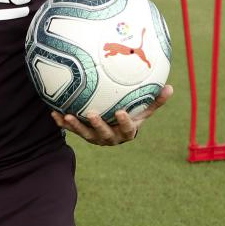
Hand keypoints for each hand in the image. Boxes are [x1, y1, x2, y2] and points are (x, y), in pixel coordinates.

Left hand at [52, 84, 173, 145]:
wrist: (114, 126)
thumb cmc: (131, 114)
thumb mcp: (144, 109)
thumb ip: (155, 100)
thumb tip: (171, 87)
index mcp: (127, 132)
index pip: (128, 129)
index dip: (124, 122)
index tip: (121, 112)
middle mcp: (110, 137)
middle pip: (104, 134)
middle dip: (97, 126)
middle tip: (92, 114)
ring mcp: (95, 137)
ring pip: (85, 134)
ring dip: (76, 126)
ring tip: (68, 116)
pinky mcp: (82, 133)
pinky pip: (70, 129)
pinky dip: (62, 123)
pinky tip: (53, 112)